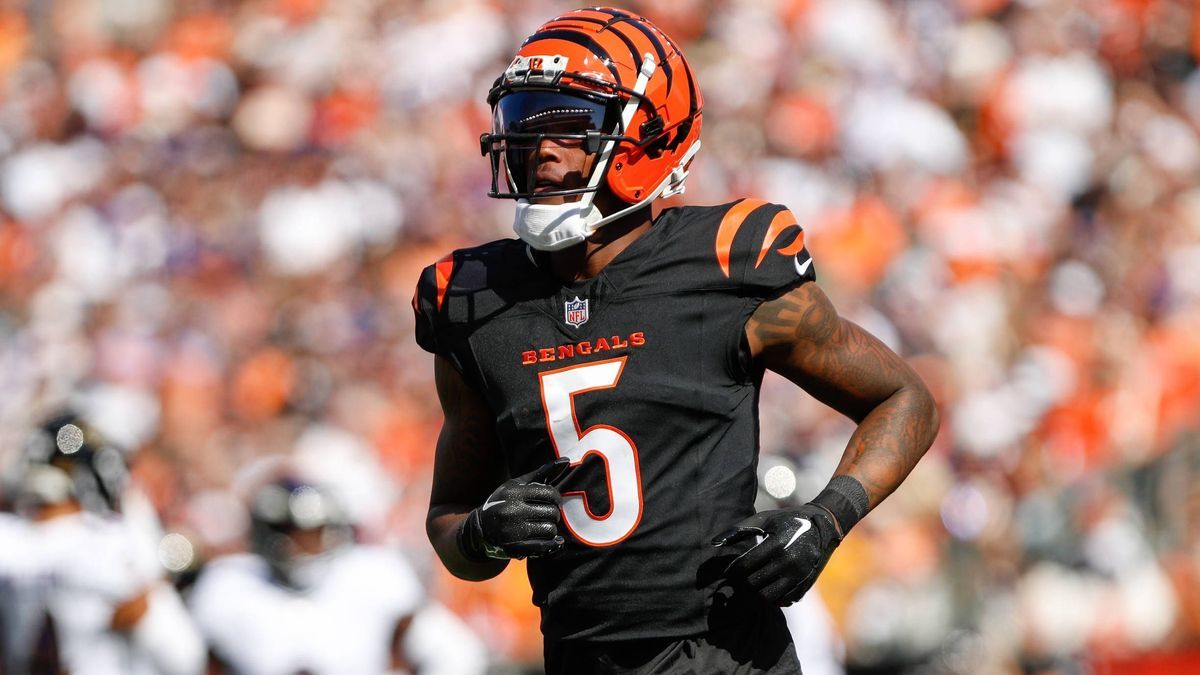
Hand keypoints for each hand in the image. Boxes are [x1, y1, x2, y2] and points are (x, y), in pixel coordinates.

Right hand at [459, 457, 570, 559]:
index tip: (553, 501)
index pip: (549, 493)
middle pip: (551, 512)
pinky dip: (552, 544)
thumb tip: (566, 460)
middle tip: (548, 514)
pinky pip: (544, 546)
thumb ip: (543, 472)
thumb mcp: (518, 484)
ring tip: (544, 525)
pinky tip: (555, 541)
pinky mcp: (514, 548)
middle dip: (554, 513)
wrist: (481, 527)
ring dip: (552, 529)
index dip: (556, 498)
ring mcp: (513, 531)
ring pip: (550, 530)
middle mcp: (512, 511)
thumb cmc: (504, 501)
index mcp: (514, 493)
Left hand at [711, 504, 841, 605]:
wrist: (823, 525)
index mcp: (777, 543)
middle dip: (740, 585)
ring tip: (747, 588)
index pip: (745, 566)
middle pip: (754, 584)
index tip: (727, 573)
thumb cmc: (787, 520)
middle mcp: (789, 561)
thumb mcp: (764, 519)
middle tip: (735, 583)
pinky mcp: (805, 585)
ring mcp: (799, 575)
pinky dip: (771, 599)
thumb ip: (738, 531)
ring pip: (767, 597)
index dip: (732, 572)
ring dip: (753, 595)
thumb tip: (714, 543)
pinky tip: (765, 589)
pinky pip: (782, 601)